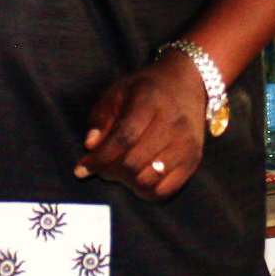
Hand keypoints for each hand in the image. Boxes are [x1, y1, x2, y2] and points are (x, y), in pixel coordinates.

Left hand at [75, 56, 207, 198]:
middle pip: (133, 163)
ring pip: (148, 180)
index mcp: (149, 102)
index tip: (81, 170)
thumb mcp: (117, 92)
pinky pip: (165, 190)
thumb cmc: (146, 89)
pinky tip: (137, 180)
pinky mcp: (193, 161)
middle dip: (109, 171)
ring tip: (120, 171)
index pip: (123, 138)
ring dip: (126, 182)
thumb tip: (91, 146)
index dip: (100, 158)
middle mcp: (172, 124)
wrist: (188, 84)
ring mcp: (186, 144)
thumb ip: (101, 119)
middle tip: (102, 167)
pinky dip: (145, 191)